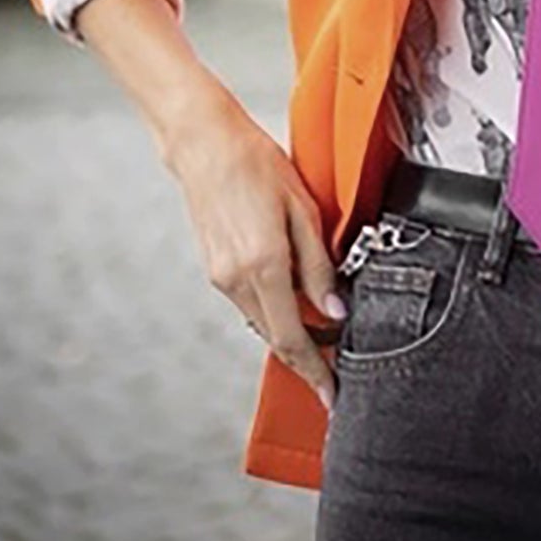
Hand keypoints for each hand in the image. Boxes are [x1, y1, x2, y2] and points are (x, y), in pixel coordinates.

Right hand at [161, 92, 345, 413]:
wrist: (205, 144)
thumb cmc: (257, 164)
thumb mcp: (303, 209)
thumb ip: (320, 266)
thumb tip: (335, 311)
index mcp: (263, 265)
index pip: (293, 338)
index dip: (315, 372)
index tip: (332, 397)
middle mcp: (237, 279)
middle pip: (277, 338)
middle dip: (307, 360)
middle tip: (336, 375)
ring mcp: (221, 277)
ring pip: (263, 322)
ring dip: (291, 335)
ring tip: (323, 337)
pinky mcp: (215, 269)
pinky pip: (250, 303)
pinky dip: (274, 311)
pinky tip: (293, 302)